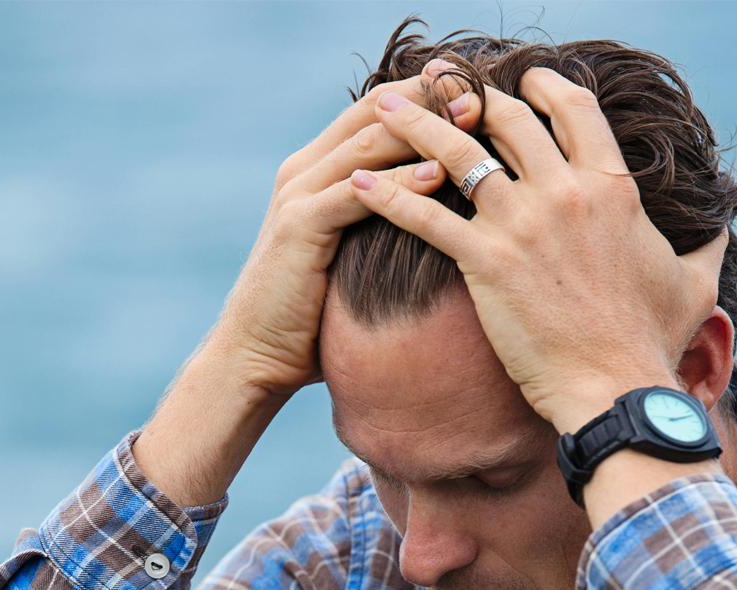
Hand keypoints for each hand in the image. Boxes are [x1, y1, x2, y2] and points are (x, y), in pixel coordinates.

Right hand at [213, 70, 474, 398]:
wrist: (255, 355)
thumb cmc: (312, 317)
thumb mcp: (352, 258)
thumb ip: (381, 227)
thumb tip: (441, 223)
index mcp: (318, 170)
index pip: (377, 111)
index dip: (426, 94)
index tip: (476, 87)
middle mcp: (305, 170)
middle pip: (375, 111)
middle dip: (429, 97)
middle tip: (481, 88)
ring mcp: (298, 194)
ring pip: (368, 142)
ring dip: (423, 129)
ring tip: (472, 119)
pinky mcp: (299, 227)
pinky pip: (356, 194)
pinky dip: (399, 181)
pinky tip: (438, 174)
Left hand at [347, 68, 727, 432]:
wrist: (615, 388)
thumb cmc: (652, 342)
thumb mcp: (694, 284)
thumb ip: (707, 245)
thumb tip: (724, 225)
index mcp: (612, 187)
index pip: (572, 109)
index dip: (540, 86)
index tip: (517, 81)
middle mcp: (565, 191)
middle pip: (506, 118)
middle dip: (467, 95)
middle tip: (437, 86)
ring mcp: (522, 223)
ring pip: (456, 152)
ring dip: (413, 123)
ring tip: (380, 108)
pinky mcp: (485, 261)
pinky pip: (424, 216)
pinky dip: (385, 196)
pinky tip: (355, 183)